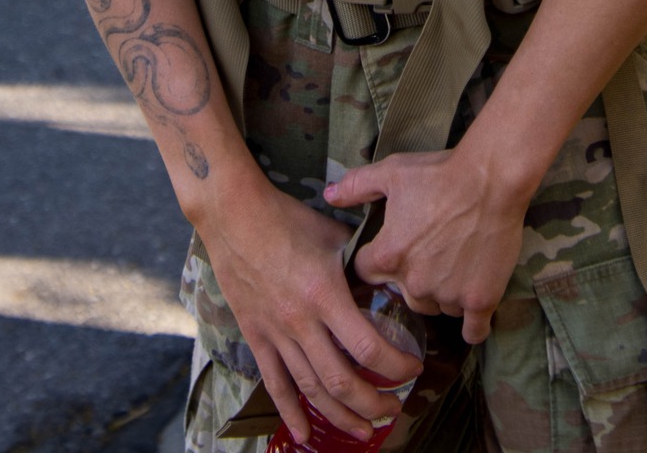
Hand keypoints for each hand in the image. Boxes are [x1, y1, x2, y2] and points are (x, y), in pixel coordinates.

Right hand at [197, 176, 420, 444]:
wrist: (233, 215)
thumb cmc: (286, 218)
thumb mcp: (333, 234)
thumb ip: (361, 262)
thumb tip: (389, 278)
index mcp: (325, 295)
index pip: (367, 347)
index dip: (395, 366)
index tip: (413, 368)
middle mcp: (300, 322)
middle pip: (341, 380)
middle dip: (373, 403)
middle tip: (394, 410)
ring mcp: (276, 333)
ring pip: (311, 389)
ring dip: (340, 416)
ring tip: (364, 430)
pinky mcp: (256, 336)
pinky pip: (275, 384)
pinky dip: (290, 413)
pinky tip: (304, 435)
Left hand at [326, 147, 526, 344]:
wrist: (491, 179)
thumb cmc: (439, 173)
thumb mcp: (393, 172)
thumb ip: (357, 186)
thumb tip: (329, 196)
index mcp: (389, 255)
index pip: (367, 274)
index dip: (377, 263)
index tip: (391, 254)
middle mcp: (415, 282)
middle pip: (404, 296)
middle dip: (412, 281)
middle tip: (430, 256)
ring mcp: (448, 295)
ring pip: (437, 309)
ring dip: (443, 295)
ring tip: (456, 268)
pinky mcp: (480, 301)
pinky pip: (472, 330)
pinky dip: (472, 323)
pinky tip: (473, 308)